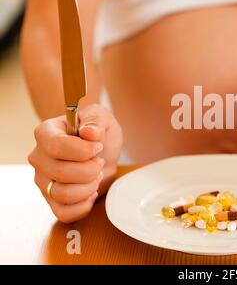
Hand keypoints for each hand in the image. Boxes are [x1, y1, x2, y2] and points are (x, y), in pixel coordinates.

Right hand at [28, 104, 122, 222]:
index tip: (98, 147)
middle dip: (91, 169)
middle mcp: (39, 158)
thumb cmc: (98, 134)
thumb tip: (90, 133)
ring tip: (96, 175)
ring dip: (89, 186)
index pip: (57, 146)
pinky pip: (64, 213)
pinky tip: (91, 192)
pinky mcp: (51, 200)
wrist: (103, 152)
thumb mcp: (102, 117)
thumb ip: (96, 120)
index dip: (84, 150)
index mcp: (46, 133)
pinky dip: (84, 205)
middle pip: (61, 172)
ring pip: (63, 194)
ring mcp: (42, 181)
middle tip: (99, 161)